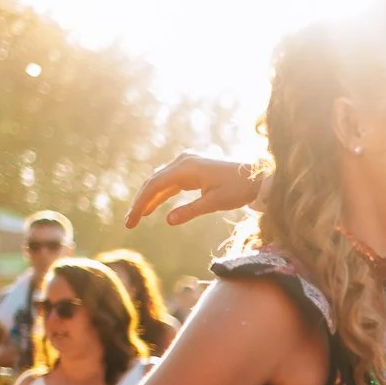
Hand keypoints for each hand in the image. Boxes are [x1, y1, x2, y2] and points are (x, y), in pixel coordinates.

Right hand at [127, 152, 261, 227]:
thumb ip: (190, 211)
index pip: (154, 186)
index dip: (140, 204)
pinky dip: (160, 195)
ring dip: (148, 199)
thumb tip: (168, 221)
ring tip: (136, 217)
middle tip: (129, 223)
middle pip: (153, 182)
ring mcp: (186, 163)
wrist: (256, 176)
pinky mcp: (191, 169)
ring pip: (160, 182)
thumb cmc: (238, 189)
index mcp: (186, 167)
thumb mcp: (215, 203)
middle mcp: (183, 161)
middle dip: (140, 203)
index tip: (131, 221)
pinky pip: (170, 182)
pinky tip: (151, 208)